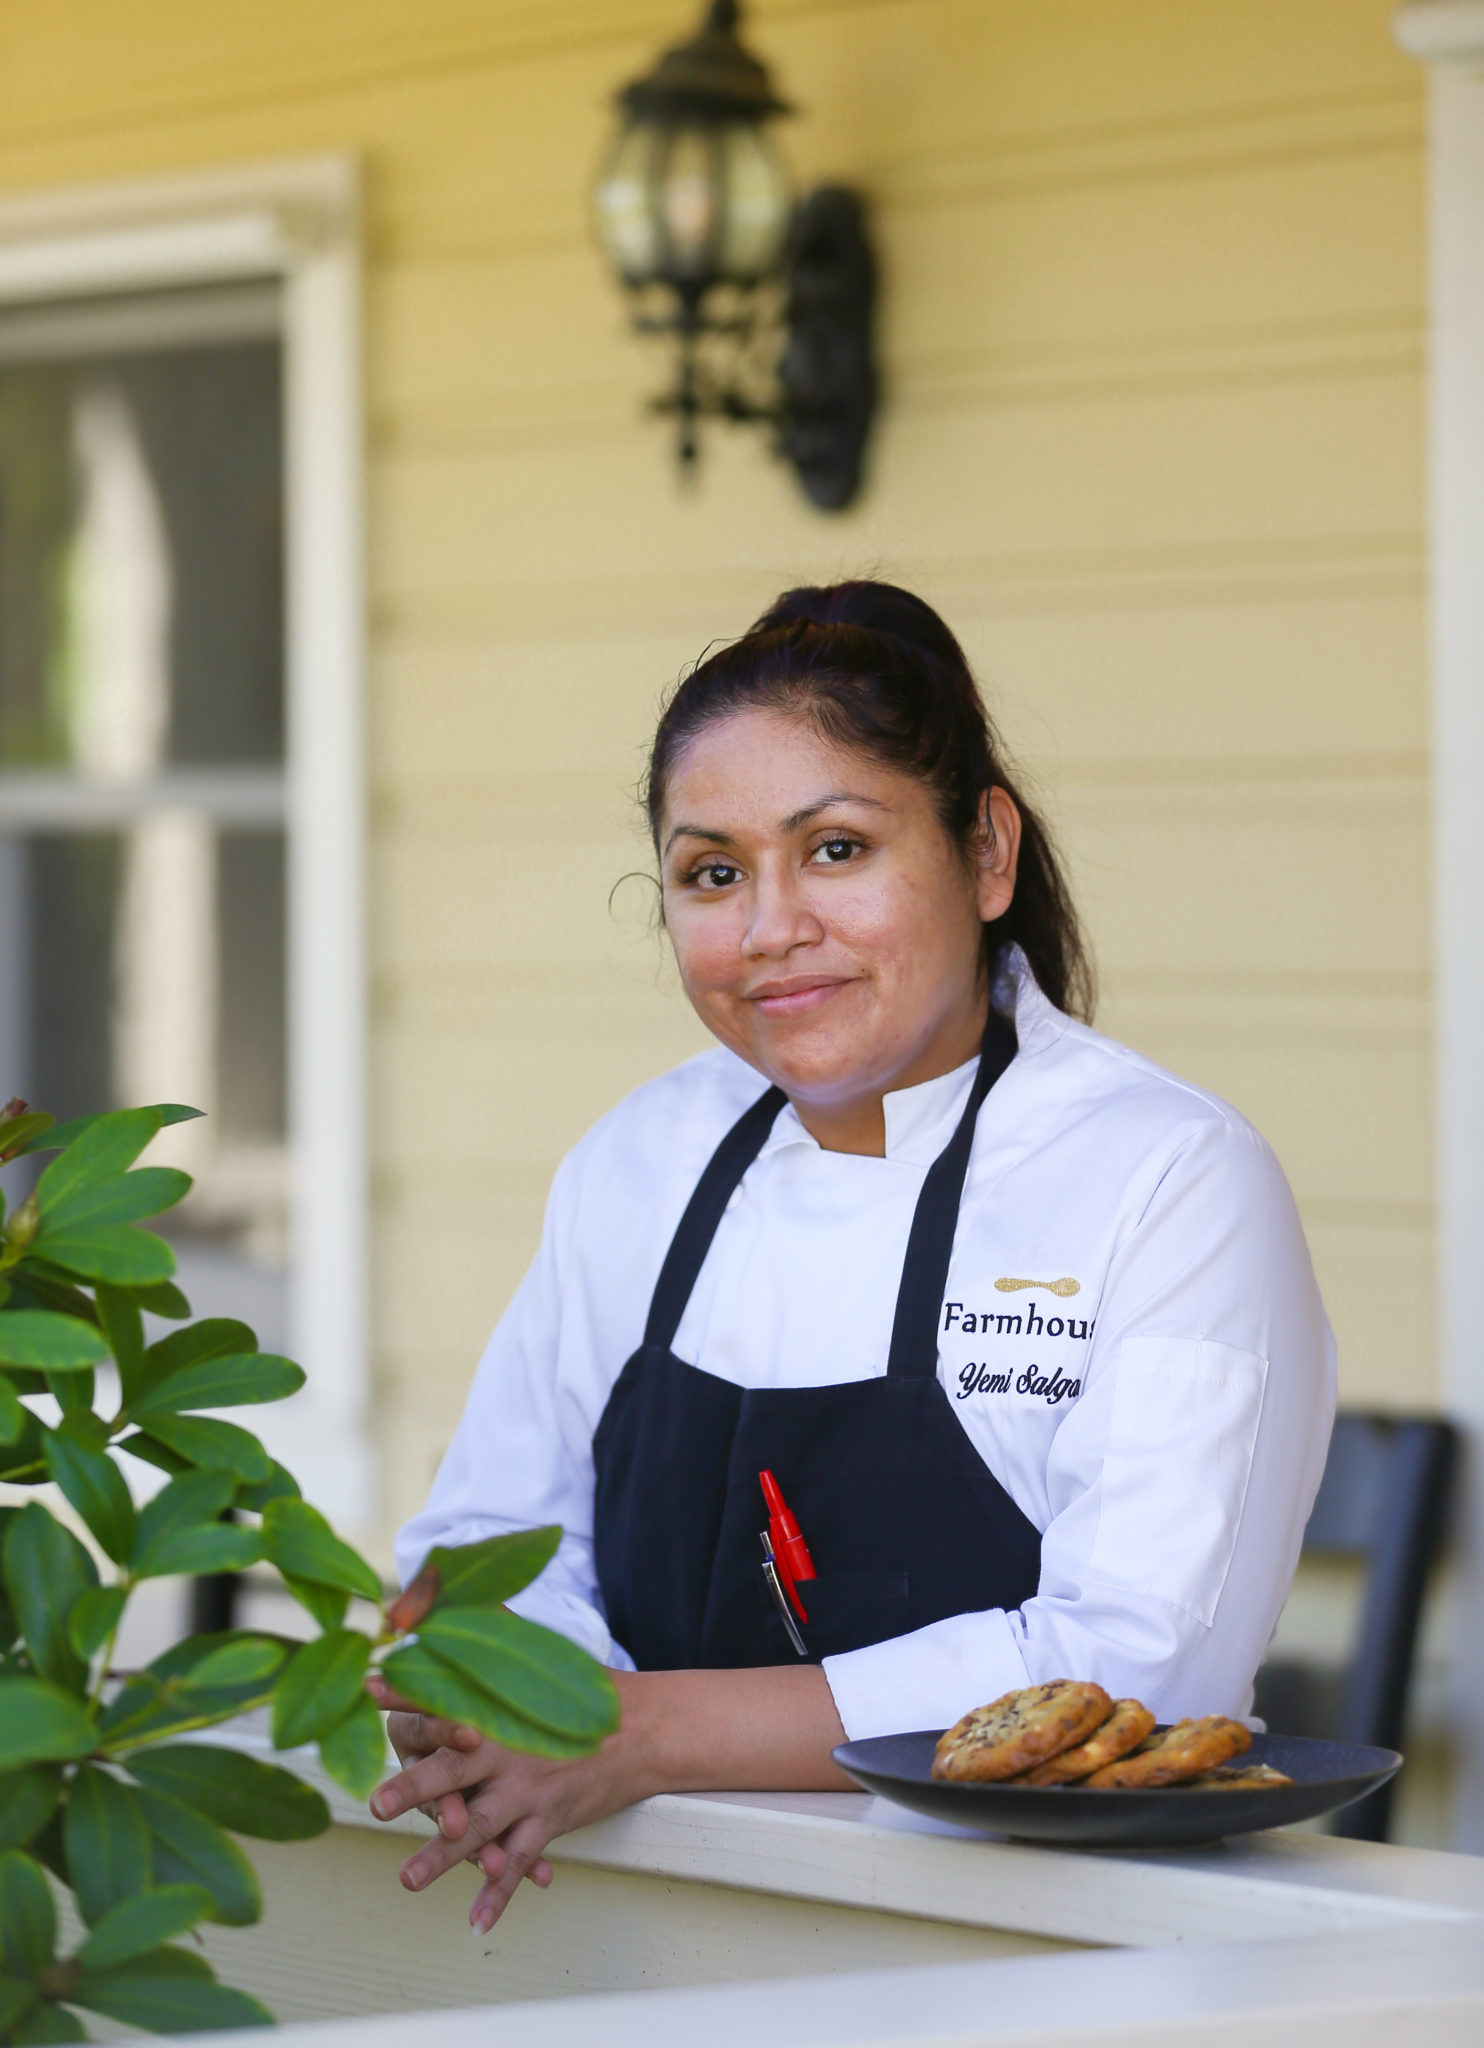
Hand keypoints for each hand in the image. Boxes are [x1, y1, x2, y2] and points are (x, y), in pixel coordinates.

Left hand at [366, 1662, 847, 1932]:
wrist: (640, 1730)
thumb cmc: (582, 1691)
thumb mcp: (536, 1655)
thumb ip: (492, 1628)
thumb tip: (450, 1589)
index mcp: (496, 1711)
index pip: (443, 1698)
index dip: (405, 1691)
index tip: (368, 1687)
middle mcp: (506, 1754)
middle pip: (451, 1772)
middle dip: (412, 1788)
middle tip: (377, 1805)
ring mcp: (526, 1793)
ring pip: (477, 1830)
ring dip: (440, 1857)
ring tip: (406, 1879)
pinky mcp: (547, 1823)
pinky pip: (519, 1864)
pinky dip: (498, 1896)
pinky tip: (477, 1923)